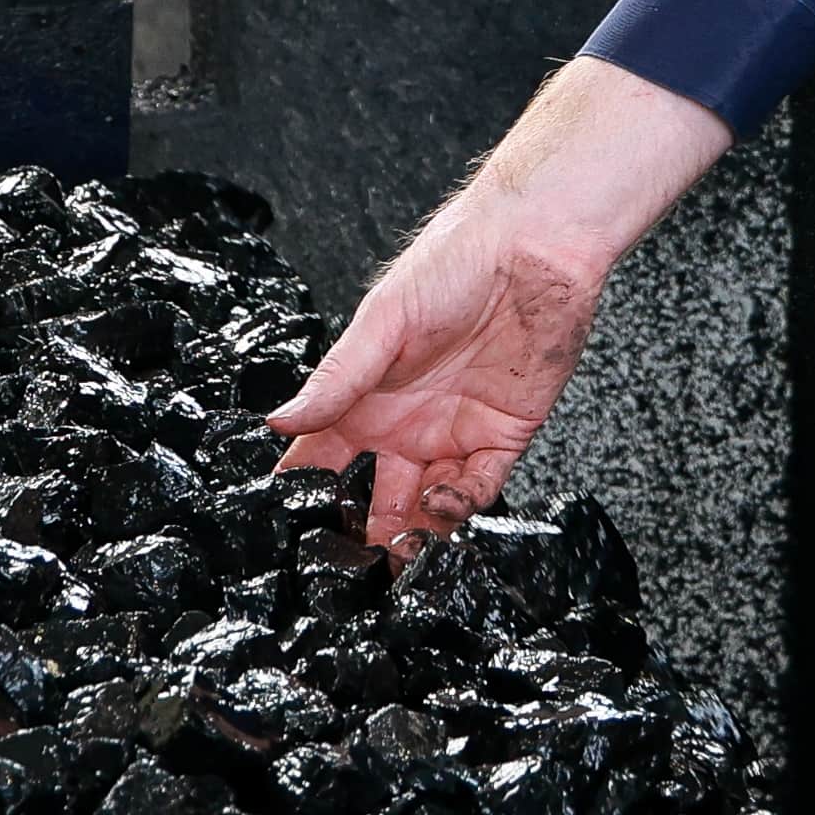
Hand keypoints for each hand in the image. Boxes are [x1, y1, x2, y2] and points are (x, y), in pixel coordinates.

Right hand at [263, 62, 729, 554]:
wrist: (536, 246)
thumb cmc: (453, 261)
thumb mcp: (382, 321)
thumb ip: (337, 379)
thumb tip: (279, 420)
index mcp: (364, 395)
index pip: (321, 457)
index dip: (304, 496)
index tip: (286, 532)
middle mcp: (404, 422)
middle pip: (374, 496)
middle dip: (361, 535)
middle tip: (351, 567)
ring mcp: (454, 432)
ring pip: (427, 505)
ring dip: (412, 533)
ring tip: (398, 551)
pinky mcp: (504, 436)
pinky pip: (479, 490)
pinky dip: (461, 510)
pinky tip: (444, 509)